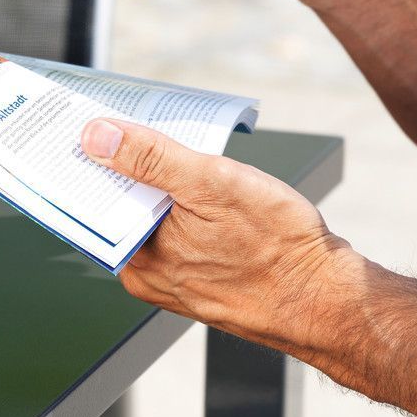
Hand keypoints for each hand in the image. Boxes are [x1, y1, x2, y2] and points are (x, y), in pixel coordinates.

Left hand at [82, 117, 354, 350]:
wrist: (328, 296)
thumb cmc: (278, 246)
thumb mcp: (210, 184)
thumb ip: (149, 158)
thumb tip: (95, 136)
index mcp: (138, 261)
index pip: (95, 200)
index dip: (93, 156)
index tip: (89, 121)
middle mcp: (150, 274)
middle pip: (123, 204)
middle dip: (130, 162)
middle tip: (142, 121)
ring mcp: (176, 276)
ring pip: (155, 213)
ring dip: (163, 180)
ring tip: (183, 151)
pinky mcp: (203, 273)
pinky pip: (179, 228)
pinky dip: (186, 200)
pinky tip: (207, 184)